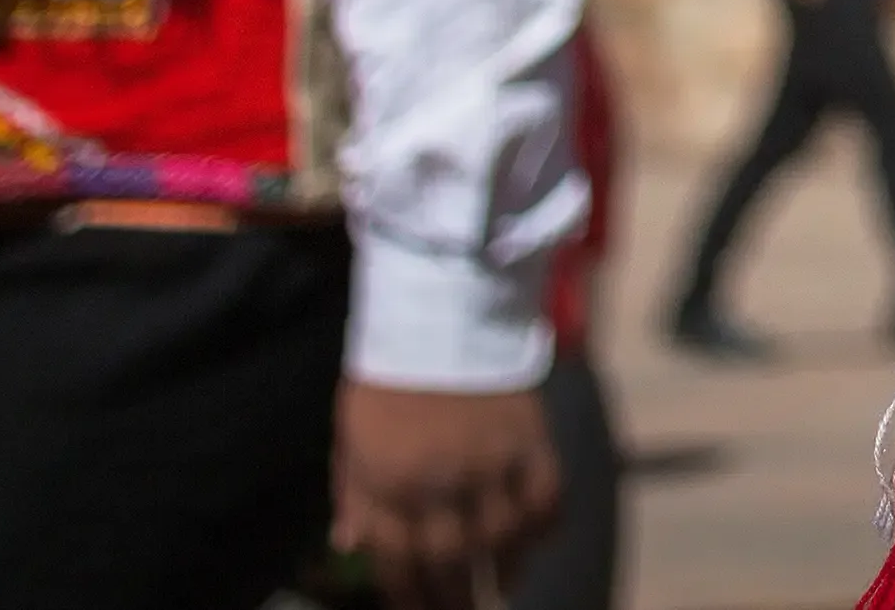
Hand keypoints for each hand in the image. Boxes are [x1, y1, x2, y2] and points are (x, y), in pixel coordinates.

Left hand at [333, 376, 557, 609]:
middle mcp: (438, 484)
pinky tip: (535, 540)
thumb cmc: (388, 379)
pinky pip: (546, 498)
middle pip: (451, 563)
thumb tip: (348, 547)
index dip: (410, 598)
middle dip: (456, 599)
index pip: (399, 564)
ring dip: (503, 572)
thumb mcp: (352, 435)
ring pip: (502, 539)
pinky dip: (544, 526)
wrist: (439, 312)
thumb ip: (353, 493)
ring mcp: (489, 463)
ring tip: (502, 587)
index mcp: (387, 484)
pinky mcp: (530, 440)